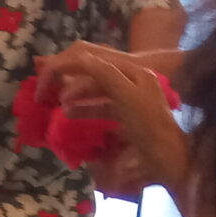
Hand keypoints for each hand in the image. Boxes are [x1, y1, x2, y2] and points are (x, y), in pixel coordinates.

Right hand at [37, 42, 188, 190]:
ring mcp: (130, 98)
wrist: (171, 158)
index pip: (91, 59)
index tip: (44, 83)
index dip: (65, 67)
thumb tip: (79, 58)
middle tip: (46, 91)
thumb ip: (104, 75)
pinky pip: (102, 106)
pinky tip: (70, 116)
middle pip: (92, 72)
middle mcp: (132, 79)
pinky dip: (86, 109)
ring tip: (58, 106)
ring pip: (95, 90)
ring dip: (75, 95)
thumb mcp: (126, 96)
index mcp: (132, 70)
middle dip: (68, 79)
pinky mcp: (128, 115)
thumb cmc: (148, 125)